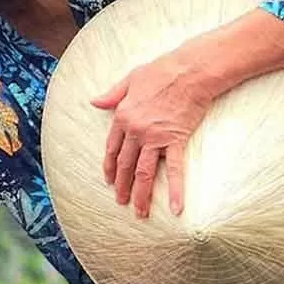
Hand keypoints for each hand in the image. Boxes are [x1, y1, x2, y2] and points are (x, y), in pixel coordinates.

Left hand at [91, 44, 223, 218]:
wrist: (190, 70)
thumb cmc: (161, 70)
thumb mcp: (130, 79)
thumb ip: (112, 95)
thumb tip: (94, 102)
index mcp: (122, 117)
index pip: (112, 149)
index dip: (110, 167)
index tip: (109, 180)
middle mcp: (136, 132)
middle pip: (125, 165)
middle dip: (122, 187)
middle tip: (121, 203)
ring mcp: (155, 138)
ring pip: (144, 173)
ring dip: (141, 195)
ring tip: (140, 213)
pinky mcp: (175, 140)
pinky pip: (175, 170)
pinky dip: (176, 190)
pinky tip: (176, 208)